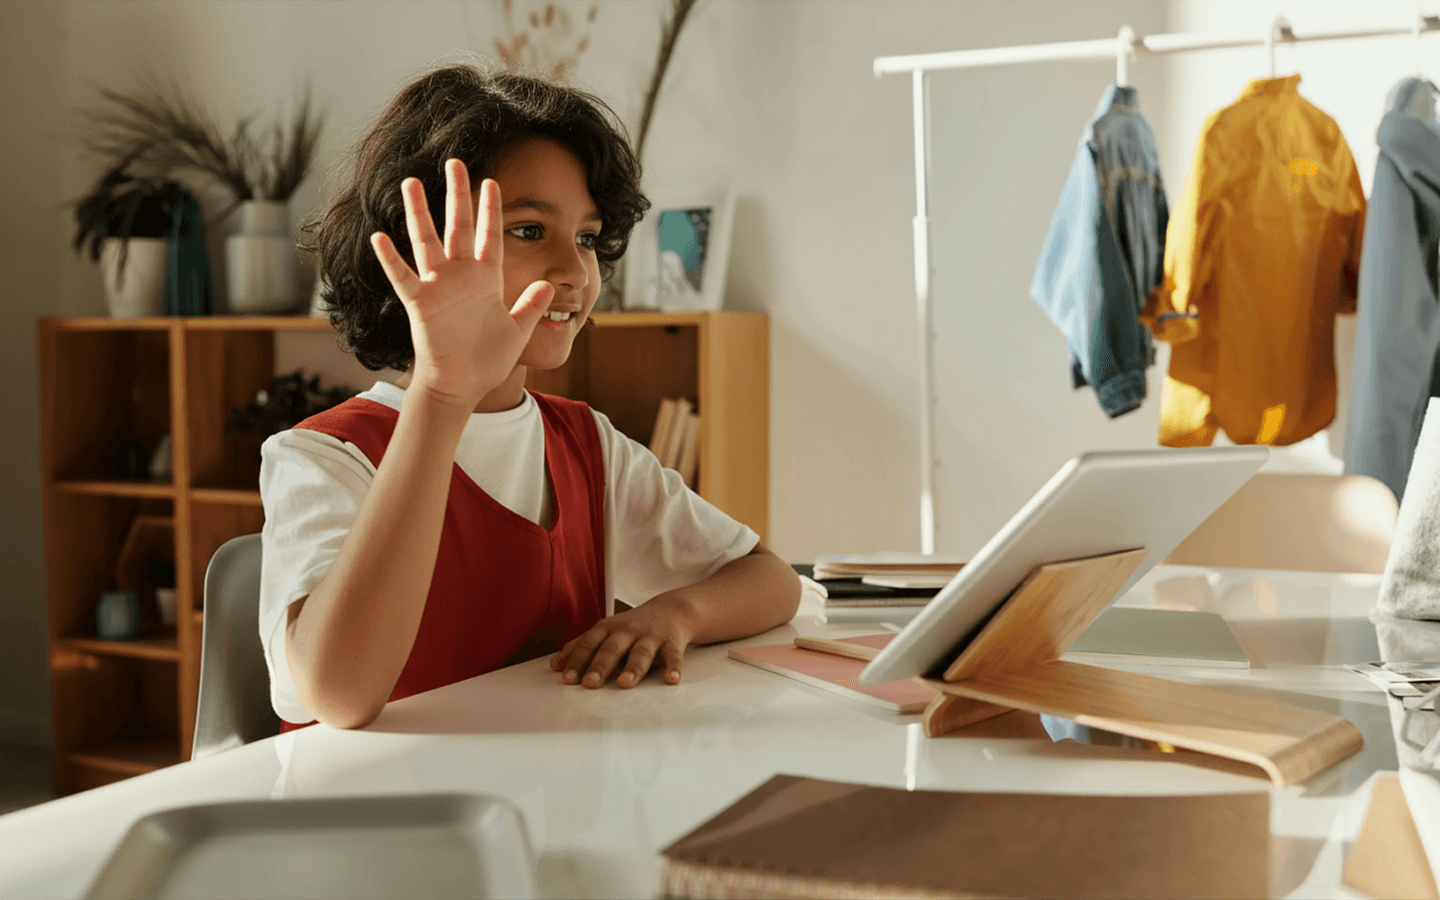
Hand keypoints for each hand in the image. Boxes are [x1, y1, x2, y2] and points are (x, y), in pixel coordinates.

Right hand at [370, 159, 553, 409]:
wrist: (462, 386)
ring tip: (410, 181)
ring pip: (426, 242)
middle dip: (457, 195)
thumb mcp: (518, 330)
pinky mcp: (420, 305)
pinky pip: (403, 277)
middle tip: (455, 162)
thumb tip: (548, 284)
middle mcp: (461, 277)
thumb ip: (531, 306)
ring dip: (419, 213)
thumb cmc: (487, 359)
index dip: (490, 210)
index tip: (491, 181)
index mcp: (487, 279)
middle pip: (457, 226)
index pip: (490, 236)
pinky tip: (381, 236)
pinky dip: (392, 259)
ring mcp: (438, 288)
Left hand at [550, 597, 696, 688]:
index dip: (577, 661)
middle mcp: (628, 631)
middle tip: (590, 683)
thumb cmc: (632, 627)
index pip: (589, 644)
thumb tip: (555, 665)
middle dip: (600, 666)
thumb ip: (581, 647)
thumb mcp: (605, 631)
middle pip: (612, 649)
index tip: (567, 678)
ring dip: (633, 669)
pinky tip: (671, 679)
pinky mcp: (671, 643)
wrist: (670, 610)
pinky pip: (673, 656)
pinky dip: (673, 668)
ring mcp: (650, 637)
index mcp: (608, 629)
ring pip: (641, 653)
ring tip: (625, 683)